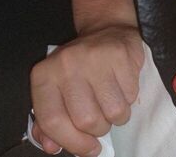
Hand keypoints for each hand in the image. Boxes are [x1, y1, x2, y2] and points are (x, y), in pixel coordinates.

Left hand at [30, 24, 143, 155]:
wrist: (106, 30)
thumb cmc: (80, 68)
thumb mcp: (57, 91)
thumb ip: (50, 123)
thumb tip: (52, 147)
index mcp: (44, 76)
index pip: (53, 121)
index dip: (72, 142)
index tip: (88, 149)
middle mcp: (66, 65)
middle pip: (86, 120)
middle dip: (99, 129)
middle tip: (101, 120)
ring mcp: (94, 59)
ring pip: (113, 112)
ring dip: (117, 117)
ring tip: (112, 102)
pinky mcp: (120, 56)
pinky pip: (131, 96)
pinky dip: (129, 99)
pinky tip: (121, 86)